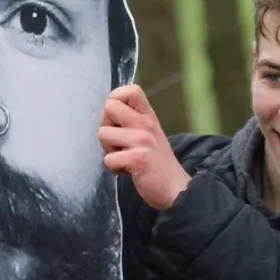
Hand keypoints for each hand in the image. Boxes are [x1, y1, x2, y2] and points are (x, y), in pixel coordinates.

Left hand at [98, 84, 190, 210]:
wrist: (176, 190)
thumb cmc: (157, 163)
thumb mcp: (150, 134)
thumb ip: (132, 121)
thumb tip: (107, 111)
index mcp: (149, 117)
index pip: (130, 90)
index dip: (115, 100)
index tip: (117, 119)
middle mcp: (146, 124)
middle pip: (109, 107)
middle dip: (106, 126)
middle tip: (118, 142)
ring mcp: (142, 141)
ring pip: (103, 134)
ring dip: (108, 150)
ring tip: (124, 158)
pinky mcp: (138, 159)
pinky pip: (108, 159)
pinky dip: (114, 169)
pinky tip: (128, 171)